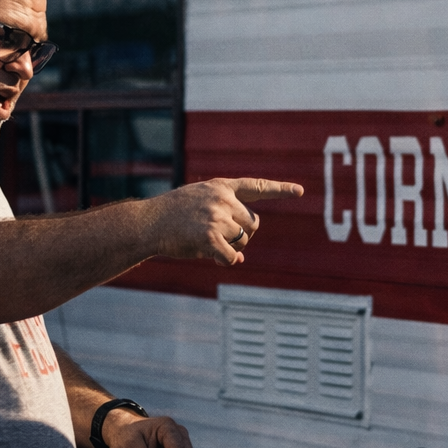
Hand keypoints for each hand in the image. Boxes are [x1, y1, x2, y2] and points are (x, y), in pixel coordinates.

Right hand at [145, 178, 303, 265]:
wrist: (147, 223)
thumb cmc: (172, 217)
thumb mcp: (199, 208)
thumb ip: (223, 223)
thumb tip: (241, 260)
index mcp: (221, 186)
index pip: (256, 187)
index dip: (280, 190)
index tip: (300, 191)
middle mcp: (222, 199)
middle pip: (253, 224)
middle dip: (242, 235)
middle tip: (219, 238)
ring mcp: (216, 216)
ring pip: (243, 241)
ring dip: (230, 248)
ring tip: (205, 242)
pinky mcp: (210, 236)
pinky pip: (232, 257)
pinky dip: (226, 261)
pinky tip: (211, 256)